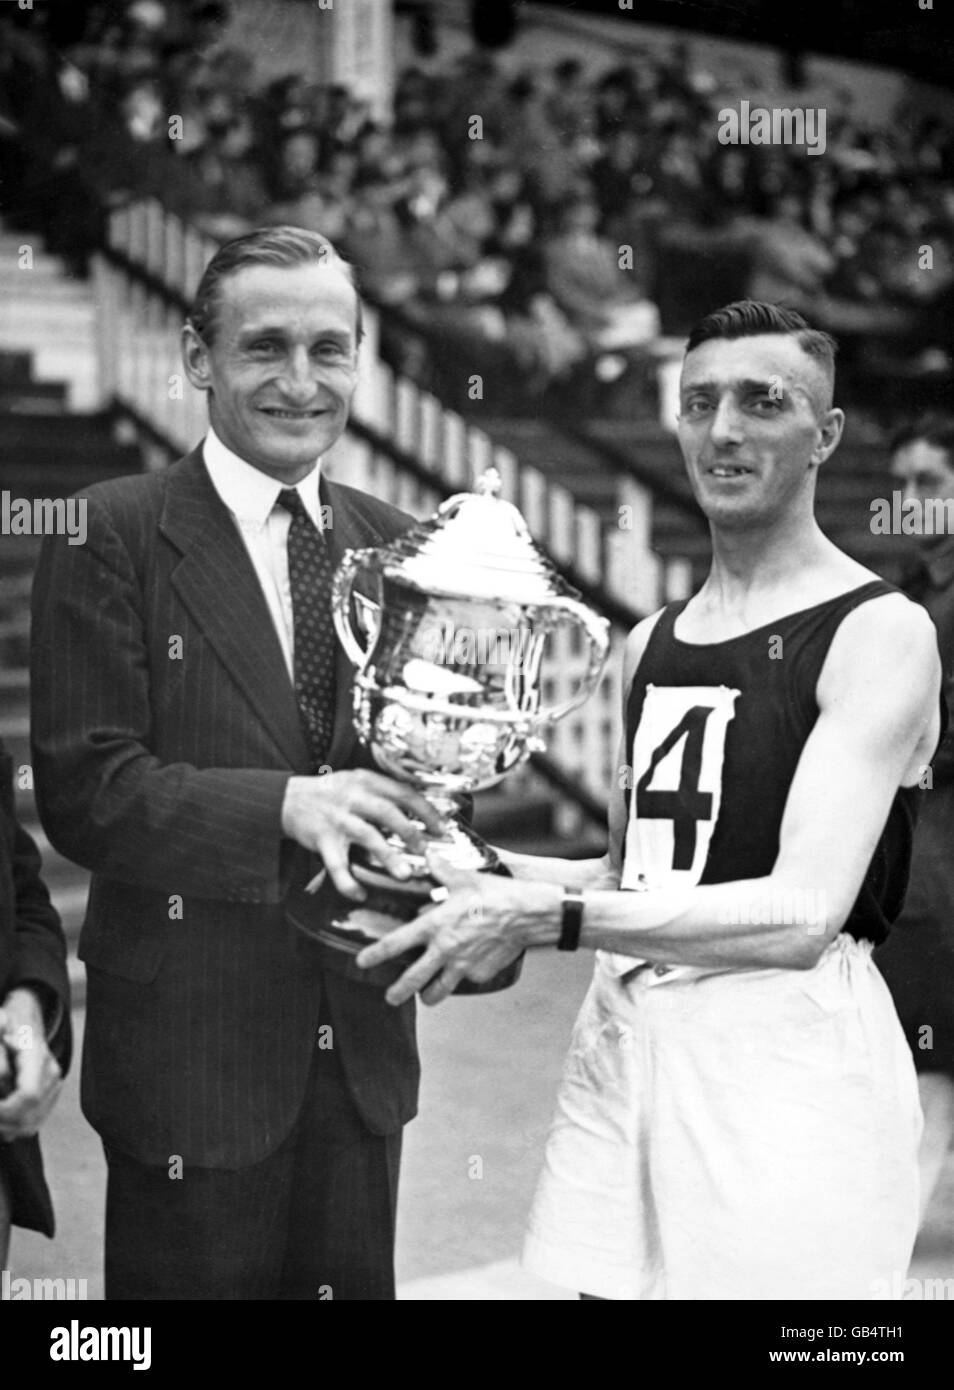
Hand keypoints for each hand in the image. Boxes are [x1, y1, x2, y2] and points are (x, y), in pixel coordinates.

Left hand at [0, 991, 62, 1142]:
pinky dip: (14, 1128)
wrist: (25, 1021)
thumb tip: (5, 1064)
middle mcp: (50, 1072)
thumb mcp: (0, 1028)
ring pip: (31, 1124)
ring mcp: (53, 1085)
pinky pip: (33, 1123)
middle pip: (29, 1115)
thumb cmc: (7, 1026)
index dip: (6, 1110)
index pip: (29, 1095)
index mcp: (38, 1056)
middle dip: (4, 1123)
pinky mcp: (50, 1094)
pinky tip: (1, 1122)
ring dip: (6, 1129)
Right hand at [281, 770, 443, 900]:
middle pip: (388, 813)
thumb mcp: (357, 781)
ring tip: (404, 875)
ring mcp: (337, 819)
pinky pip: (336, 865)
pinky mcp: (321, 839)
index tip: (442, 828)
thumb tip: (421, 813)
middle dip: (411, 833)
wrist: (288, 798)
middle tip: (426, 851)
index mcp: (367, 781)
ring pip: (367, 836)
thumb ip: (384, 793)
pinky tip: (360, 894)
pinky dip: (348, 882)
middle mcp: (353, 797)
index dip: (425, 811)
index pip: (403, 793)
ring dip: (388, 857)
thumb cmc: (331, 793)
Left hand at [356, 855, 559, 1005]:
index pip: (396, 944)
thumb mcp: (465, 878)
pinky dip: (462, 977)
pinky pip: (466, 980)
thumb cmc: (495, 895)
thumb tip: (428, 855)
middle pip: (412, 980)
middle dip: (397, 992)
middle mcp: (444, 950)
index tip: (362, 962)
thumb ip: (441, 870)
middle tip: (391, 997)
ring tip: (426, 995)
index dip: (375, 954)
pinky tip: (466, 968)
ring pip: (438, 992)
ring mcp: (462, 966)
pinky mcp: (480, 975)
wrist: (528, 915)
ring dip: (429, 995)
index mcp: (434, 926)